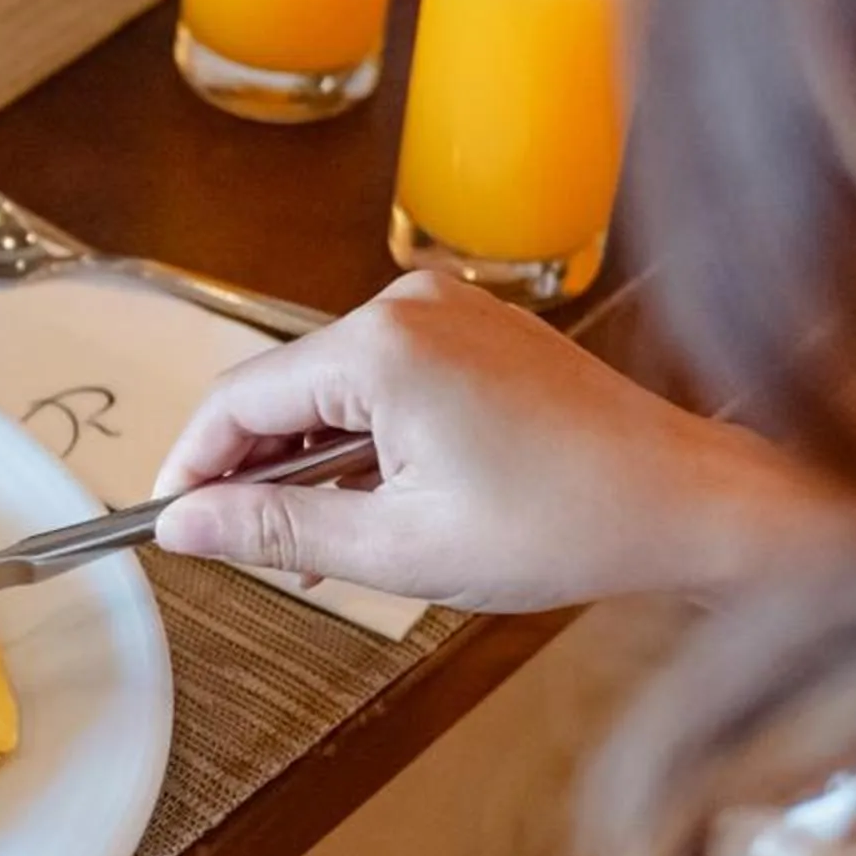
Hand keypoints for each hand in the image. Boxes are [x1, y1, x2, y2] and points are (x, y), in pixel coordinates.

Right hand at [151, 272, 855, 610]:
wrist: (686, 504)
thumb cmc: (564, 523)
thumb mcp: (394, 547)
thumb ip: (272, 528)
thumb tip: (185, 525)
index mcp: (378, 348)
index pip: (235, 402)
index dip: (190, 468)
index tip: (169, 522)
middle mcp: (406, 304)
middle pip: (279, 388)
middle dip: (252, 470)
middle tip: (247, 550)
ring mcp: (446, 309)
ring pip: (330, 387)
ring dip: (310, 460)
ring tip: (321, 543)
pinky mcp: (476, 327)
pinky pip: (382, 377)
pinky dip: (361, 436)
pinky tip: (374, 499)